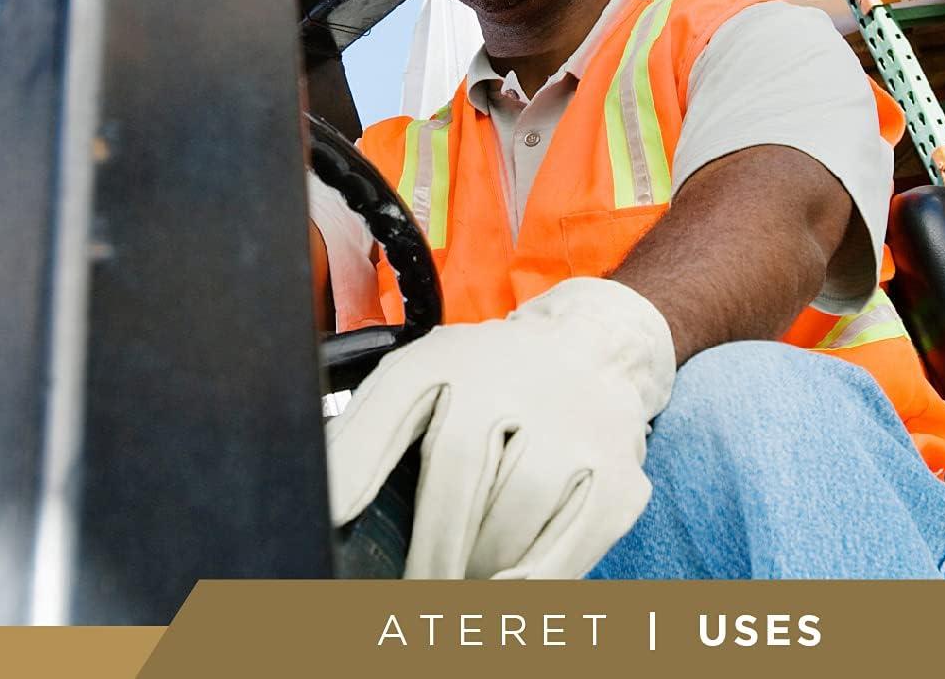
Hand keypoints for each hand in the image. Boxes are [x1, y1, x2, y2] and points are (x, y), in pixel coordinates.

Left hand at [326, 276, 675, 578]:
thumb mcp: (423, 377)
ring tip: (456, 585)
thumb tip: (328, 502)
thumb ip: (371, 429)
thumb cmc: (489, 379)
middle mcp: (512, 382)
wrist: (593, 348)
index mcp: (449, 359)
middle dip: (428, 550)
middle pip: (458, 476)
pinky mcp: (616, 476)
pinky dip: (530, 585)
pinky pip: (569, 548)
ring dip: (475, 568)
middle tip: (409, 593)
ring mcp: (572, 428)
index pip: (392, 406)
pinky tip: (503, 595)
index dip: (357, 461)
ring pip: (512, 517)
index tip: (331, 515)